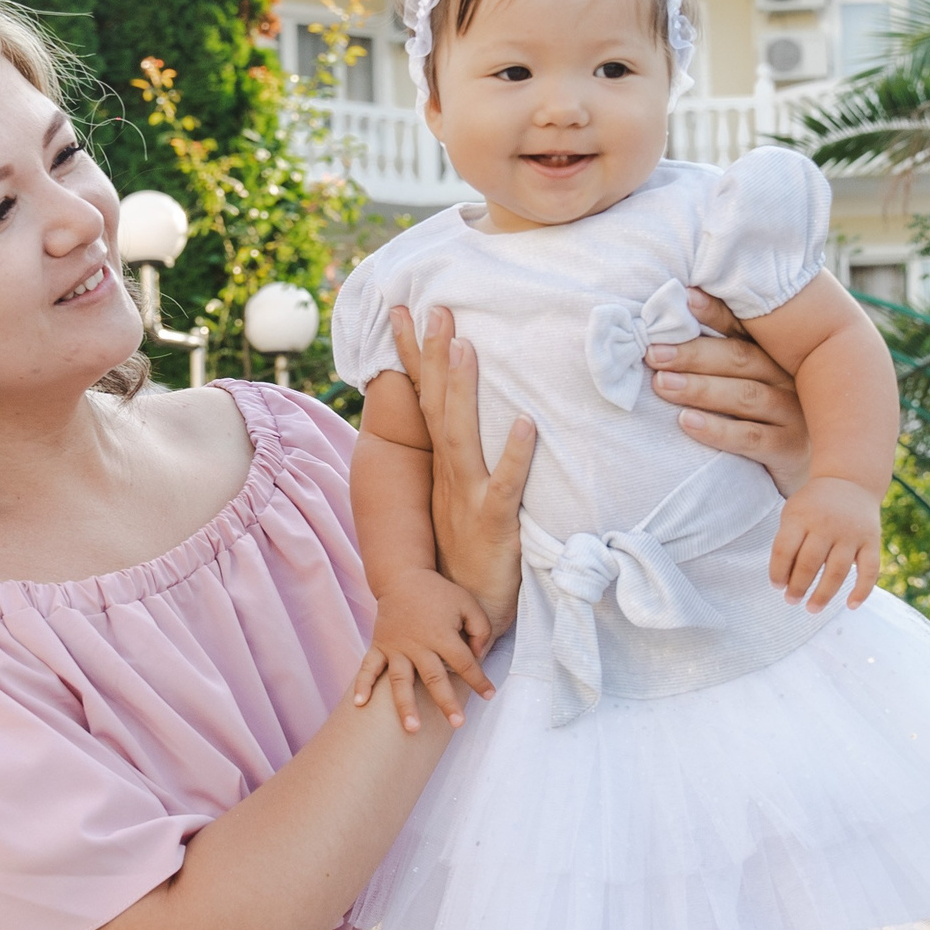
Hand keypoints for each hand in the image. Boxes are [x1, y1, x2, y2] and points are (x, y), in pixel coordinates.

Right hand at [353, 566, 494, 732]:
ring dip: (406, 705)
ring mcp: (396, 647)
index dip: (479, 680)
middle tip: (457, 723)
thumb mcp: (468, 603)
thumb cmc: (438, 593)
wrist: (402, 577)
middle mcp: (418, 644)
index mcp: (442, 634)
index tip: (489, 695)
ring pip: (401, 681)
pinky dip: (362, 685)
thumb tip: (478, 656)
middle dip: (446, 702)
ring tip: (412, 728)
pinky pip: (368, 668)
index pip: (465, 663)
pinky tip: (359, 704)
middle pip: (435, 678)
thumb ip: (480, 629)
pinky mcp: (379, 646)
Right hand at [389, 304, 535, 633]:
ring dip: (462, 390)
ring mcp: (467, 499)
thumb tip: (467, 425)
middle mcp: (448, 477)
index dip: (413, 356)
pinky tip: (525, 423)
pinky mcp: (493, 525)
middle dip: (433, 355)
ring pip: (461, 436)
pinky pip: (505, 486)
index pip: (424, 401)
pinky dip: (515, 455)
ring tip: (466, 346)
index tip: (404, 310)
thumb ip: (463, 466)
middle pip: (436, 406)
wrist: (458, 621)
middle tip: (435, 308)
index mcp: (441, 468)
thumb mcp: (459, 506)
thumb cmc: (464, 562)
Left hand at [649, 290, 813, 491]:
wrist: (813, 477)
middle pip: (740, 358)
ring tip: (663, 384)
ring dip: (700, 388)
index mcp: (777, 355)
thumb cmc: (767, 422)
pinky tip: (686, 422)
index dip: (714, 312)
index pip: (744, 328)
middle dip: (694, 354)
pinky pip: (751, 437)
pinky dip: (717, 430)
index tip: (683, 298)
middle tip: (654, 353)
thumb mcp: (750, 386)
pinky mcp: (791, 450)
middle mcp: (790, 378)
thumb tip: (664, 339)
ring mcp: (795, 414)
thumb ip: (721, 362)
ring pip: (745, 395)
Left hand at [769, 475, 879, 609]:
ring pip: (837, 571)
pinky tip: (850, 605)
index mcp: (801, 517)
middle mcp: (826, 525)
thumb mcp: (793, 513)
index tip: (777, 586)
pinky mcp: (872, 541)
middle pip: (809, 563)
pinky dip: (862, 590)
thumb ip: (788, 542)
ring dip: (824, 594)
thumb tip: (784, 582)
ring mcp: (851, 534)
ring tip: (812, 608)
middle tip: (791, 601)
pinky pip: (869, 570)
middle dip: (798, 587)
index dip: (778, 572)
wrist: (850, 481)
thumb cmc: (813, 506)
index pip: (784, 550)